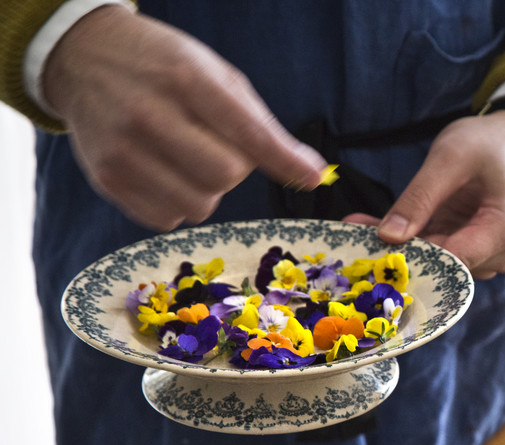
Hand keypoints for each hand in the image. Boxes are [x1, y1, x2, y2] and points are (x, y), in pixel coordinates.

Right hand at [43, 6, 327, 231]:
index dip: (284, 161)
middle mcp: (149, 115)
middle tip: (216, 146)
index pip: (247, 133)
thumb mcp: (215, 76)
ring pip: (198, 206)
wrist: (84, 58)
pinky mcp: (106, 180)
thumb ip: (263, 127)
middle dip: (233, 170)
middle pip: (225, 177)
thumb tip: (312, 175)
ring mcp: (122, 150)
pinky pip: (167, 219)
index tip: (313, 178)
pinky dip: (176, 203)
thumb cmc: (166, 69)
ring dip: (206, 191)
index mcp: (186, 79)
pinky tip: (163, 172)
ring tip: (187, 157)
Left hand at [343, 110, 504, 279]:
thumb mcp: (450, 158)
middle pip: (443, 266)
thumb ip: (419, 198)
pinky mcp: (470, 250)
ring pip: (435, 262)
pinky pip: (434, 251)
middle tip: (351, 238)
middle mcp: (501, 253)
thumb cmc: (488, 143)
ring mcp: (487, 256)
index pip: (453, 260)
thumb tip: (387, 236)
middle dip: (398, 253)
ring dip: (398, 247)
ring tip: (356, 228)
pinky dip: (406, 240)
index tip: (370, 252)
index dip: (412, 259)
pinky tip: (370, 226)